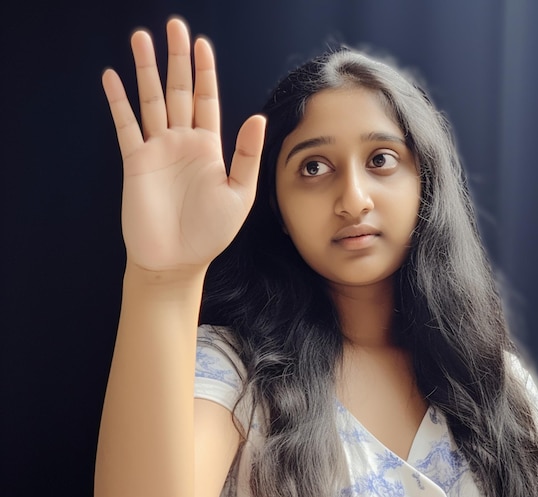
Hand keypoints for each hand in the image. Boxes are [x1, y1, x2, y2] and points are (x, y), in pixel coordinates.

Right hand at [102, 18, 265, 274]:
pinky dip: (118, 102)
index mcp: (209, 149)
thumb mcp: (240, 195)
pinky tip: (112, 78)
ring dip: (146, 70)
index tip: (202, 44)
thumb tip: (256, 118)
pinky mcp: (136, 163)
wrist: (177, 260)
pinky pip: (125, 126)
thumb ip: (245, 156)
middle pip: (179, 92)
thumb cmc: (211, 233)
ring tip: (140, 38)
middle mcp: (183, 143)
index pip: (207, 101)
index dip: (204, 72)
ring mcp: (158, 151)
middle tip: (174, 26)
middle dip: (177, 59)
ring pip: (151, 101)